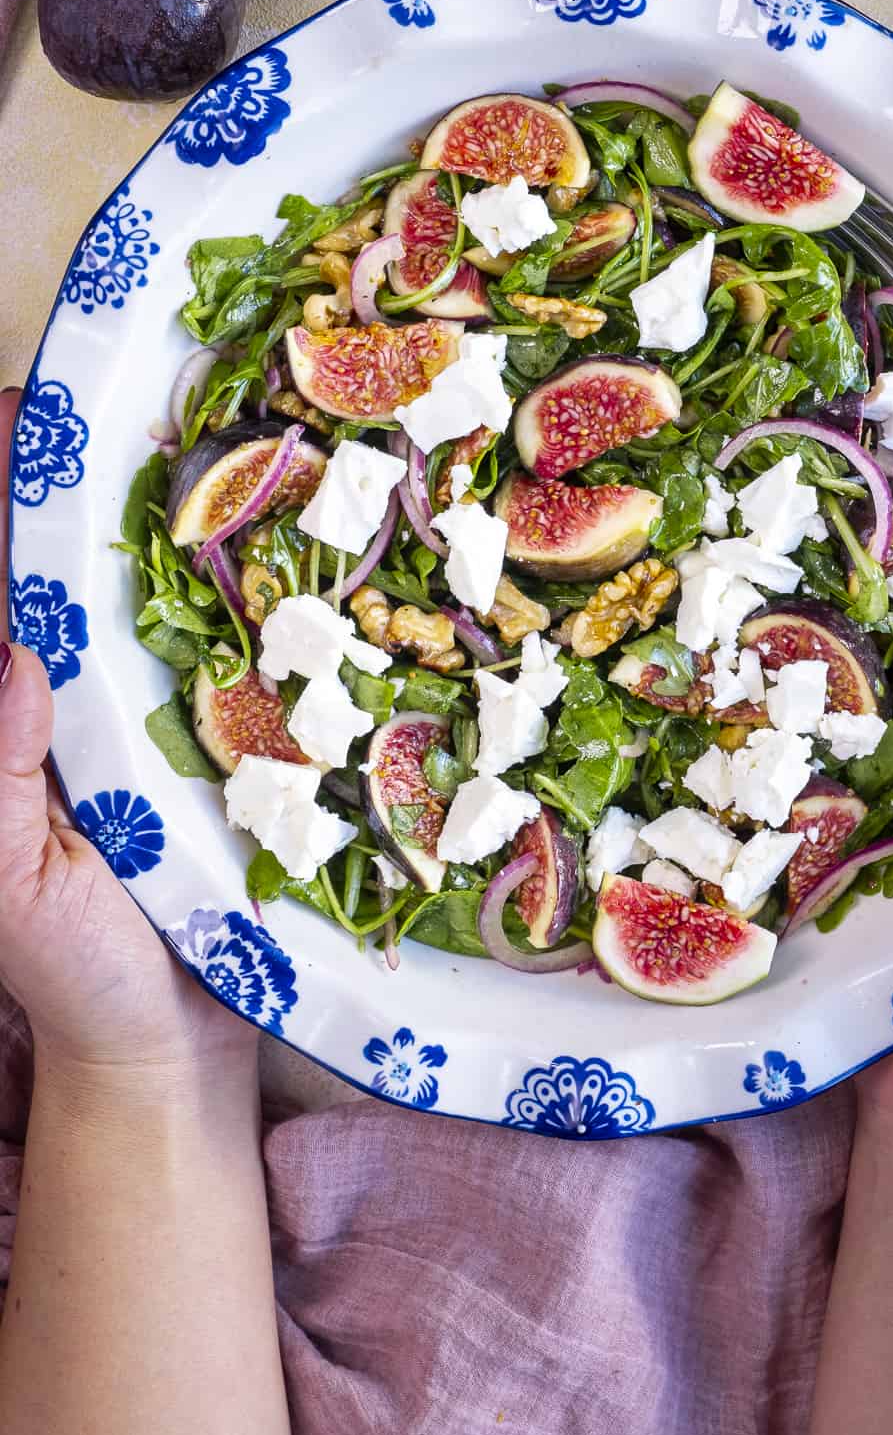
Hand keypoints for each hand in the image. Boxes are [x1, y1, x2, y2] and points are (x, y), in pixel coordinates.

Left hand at [0, 390, 255, 1082]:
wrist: (179, 1041)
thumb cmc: (75, 970)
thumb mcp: (8, 885)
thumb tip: (11, 653)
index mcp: (27, 698)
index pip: (9, 570)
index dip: (12, 484)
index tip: (39, 412)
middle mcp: (95, 681)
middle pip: (89, 555)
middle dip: (108, 471)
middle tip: (155, 393)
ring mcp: (176, 700)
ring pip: (183, 587)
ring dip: (206, 510)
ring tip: (245, 430)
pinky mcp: (249, 730)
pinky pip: (260, 648)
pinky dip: (282, 591)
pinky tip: (318, 545)